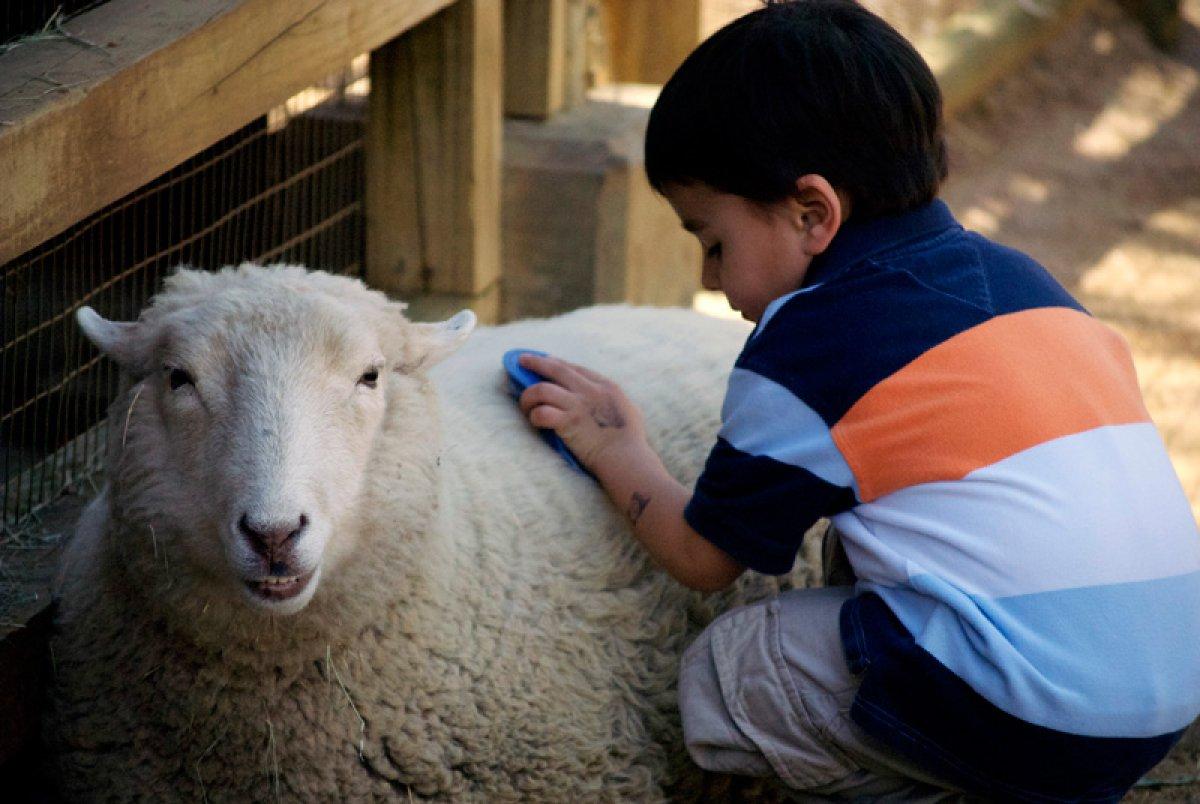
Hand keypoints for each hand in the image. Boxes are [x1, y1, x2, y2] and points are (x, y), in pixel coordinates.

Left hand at [517, 354, 646, 472]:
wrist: (627, 458)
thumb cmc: (632, 441)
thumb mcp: (630, 411)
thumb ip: (615, 402)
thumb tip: (609, 401)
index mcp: (606, 386)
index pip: (575, 368)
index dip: (556, 362)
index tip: (544, 360)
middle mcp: (590, 391)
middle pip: (556, 369)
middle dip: (536, 362)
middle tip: (522, 361)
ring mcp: (578, 405)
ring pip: (542, 389)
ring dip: (529, 396)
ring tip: (525, 403)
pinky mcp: (568, 422)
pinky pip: (541, 413)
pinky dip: (534, 416)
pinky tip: (535, 421)